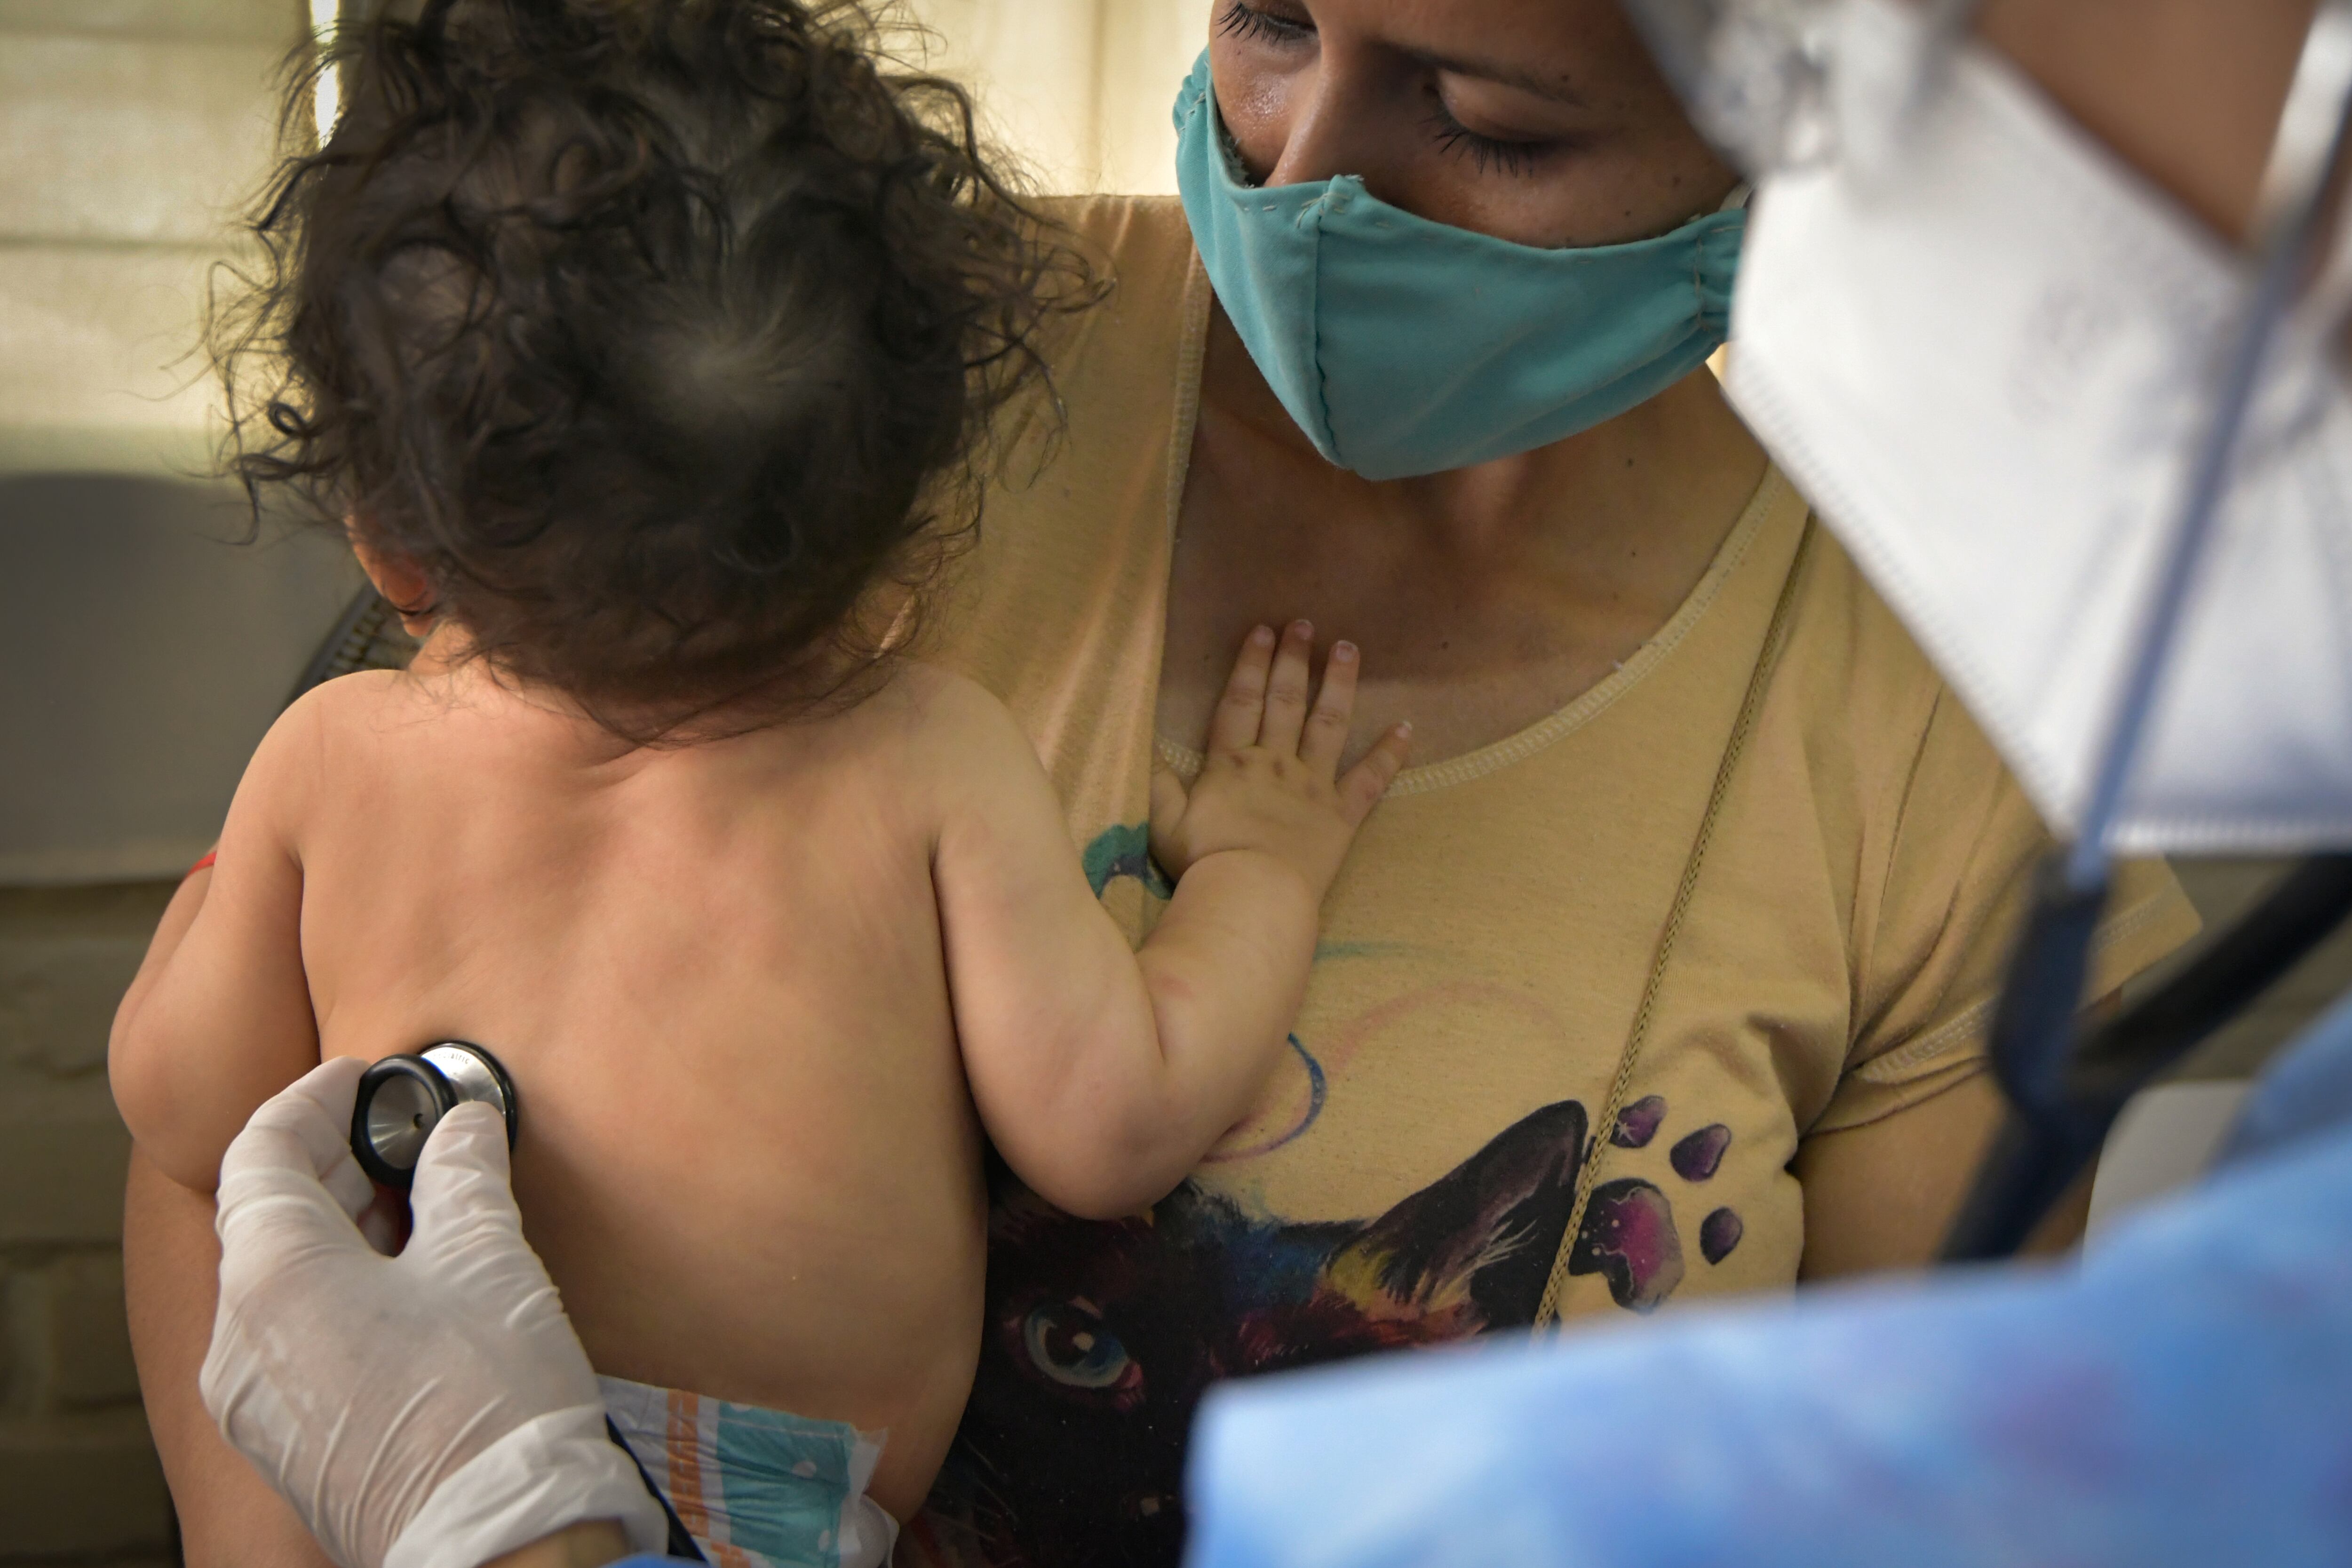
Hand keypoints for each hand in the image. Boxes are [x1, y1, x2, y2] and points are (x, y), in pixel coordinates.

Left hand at [200, 1058, 662, 1567]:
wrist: (499, 1539)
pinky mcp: (287, 1439)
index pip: (260, 1151)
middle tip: (408, 1136)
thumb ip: (465, 1172)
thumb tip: (463, 1126)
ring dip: (345, 1228)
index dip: (313, 1100)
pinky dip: (341, 1288)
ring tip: (425, 1205)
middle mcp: (239, 1339)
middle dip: (337, 1164)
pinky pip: (293, 1335)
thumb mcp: (488, 1255)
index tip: (363, 1079)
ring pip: (280, 1279)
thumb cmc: (489, 1399)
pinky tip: (415, 1283)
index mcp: (270, 1278)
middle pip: (266, 1217)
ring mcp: (255, 1399)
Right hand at [1150, 621, 1411, 899]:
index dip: (1250, 663)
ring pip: (1329, 725)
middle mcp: (1274, 763)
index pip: (1240, 701)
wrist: (1251, 894)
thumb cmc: (1204, 861)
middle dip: (1294, 660)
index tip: (1263, 630)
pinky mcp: (1341, 815)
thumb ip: (1156, 782)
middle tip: (1305, 624)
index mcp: (1230, 764)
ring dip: (1339, 684)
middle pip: (1285, 702)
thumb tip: (1144, 745)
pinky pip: (1371, 780)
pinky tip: (1407, 727)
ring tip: (1348, 648)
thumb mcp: (1164, 822)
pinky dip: (1390, 753)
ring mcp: (1311, 786)